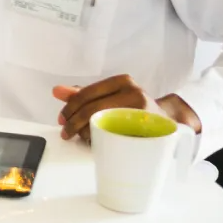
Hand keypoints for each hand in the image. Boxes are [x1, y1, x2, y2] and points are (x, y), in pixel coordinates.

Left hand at [53, 74, 201, 141]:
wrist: (166, 122)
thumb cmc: (131, 108)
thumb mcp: (107, 96)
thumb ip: (82, 94)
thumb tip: (56, 91)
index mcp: (122, 81)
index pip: (86, 94)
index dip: (69, 109)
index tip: (61, 120)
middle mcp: (135, 93)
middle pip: (93, 109)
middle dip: (73, 123)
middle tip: (66, 133)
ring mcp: (144, 112)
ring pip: (103, 124)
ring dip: (86, 134)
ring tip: (82, 137)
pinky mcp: (149, 131)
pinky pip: (117, 137)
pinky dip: (101, 141)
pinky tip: (97, 142)